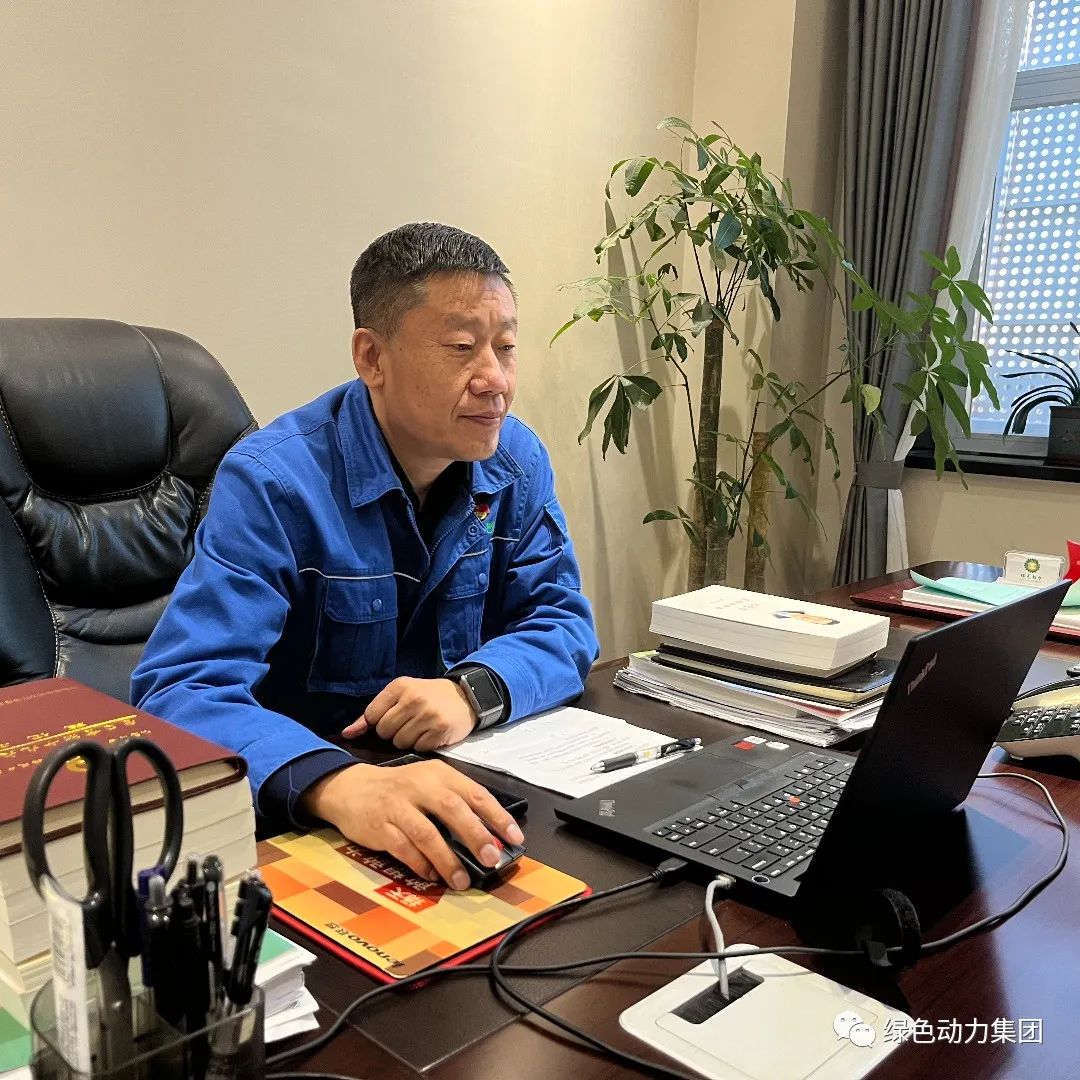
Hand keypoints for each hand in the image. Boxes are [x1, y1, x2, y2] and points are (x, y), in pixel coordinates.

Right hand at [300, 759, 524, 889]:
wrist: (350, 788)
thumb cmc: (400, 790)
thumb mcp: (430, 785)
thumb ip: (457, 806)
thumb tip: (490, 838)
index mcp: (439, 774)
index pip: (475, 793)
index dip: (497, 816)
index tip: (515, 837)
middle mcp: (420, 785)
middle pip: (452, 809)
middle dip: (475, 835)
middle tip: (491, 858)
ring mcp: (398, 806)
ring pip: (427, 833)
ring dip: (448, 859)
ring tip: (462, 880)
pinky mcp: (379, 826)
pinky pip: (403, 848)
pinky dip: (419, 863)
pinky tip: (431, 875)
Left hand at [341, 676, 476, 750]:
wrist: (466, 696)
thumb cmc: (428, 696)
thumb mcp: (401, 695)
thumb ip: (372, 714)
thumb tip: (347, 734)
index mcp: (400, 686)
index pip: (371, 716)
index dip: (379, 722)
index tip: (393, 718)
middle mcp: (413, 698)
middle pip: (384, 731)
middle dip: (393, 732)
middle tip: (409, 723)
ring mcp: (428, 714)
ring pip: (400, 742)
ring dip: (408, 740)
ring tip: (421, 729)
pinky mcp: (440, 730)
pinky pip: (419, 748)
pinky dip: (423, 745)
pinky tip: (431, 734)